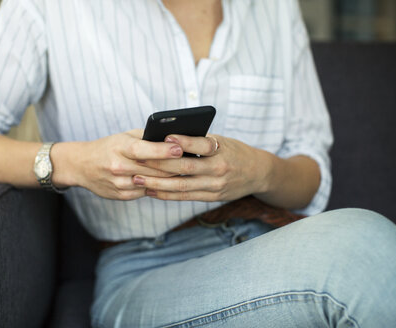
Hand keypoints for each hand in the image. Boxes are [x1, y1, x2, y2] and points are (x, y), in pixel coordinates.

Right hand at [54, 130, 182, 199]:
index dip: (163, 150)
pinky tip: (170, 182)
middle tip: (194, 162)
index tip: (181, 148)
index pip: (144, 150)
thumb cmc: (109, 146)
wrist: (82, 165)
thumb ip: (146, 137)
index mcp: (120, 148)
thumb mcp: (124, 136)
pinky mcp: (122, 195)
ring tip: (187, 172)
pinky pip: (147, 191)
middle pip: (153, 168)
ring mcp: (120, 183)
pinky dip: (159, 186)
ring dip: (171, 178)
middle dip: (175, 166)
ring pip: (153, 182)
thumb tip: (174, 139)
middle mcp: (119, 166)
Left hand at [132, 134, 272, 201]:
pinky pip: (186, 197)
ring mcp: (215, 186)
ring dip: (157, 184)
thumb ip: (199, 141)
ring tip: (138, 180)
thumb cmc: (234, 151)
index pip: (200, 145)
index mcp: (221, 149)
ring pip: (182, 186)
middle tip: (137, 161)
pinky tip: (152, 191)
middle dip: (158, 165)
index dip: (181, 142)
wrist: (258, 173)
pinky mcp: (212, 197)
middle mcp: (218, 169)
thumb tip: (168, 139)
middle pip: (184, 167)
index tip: (163, 138)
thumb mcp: (222, 141)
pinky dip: (167, 195)